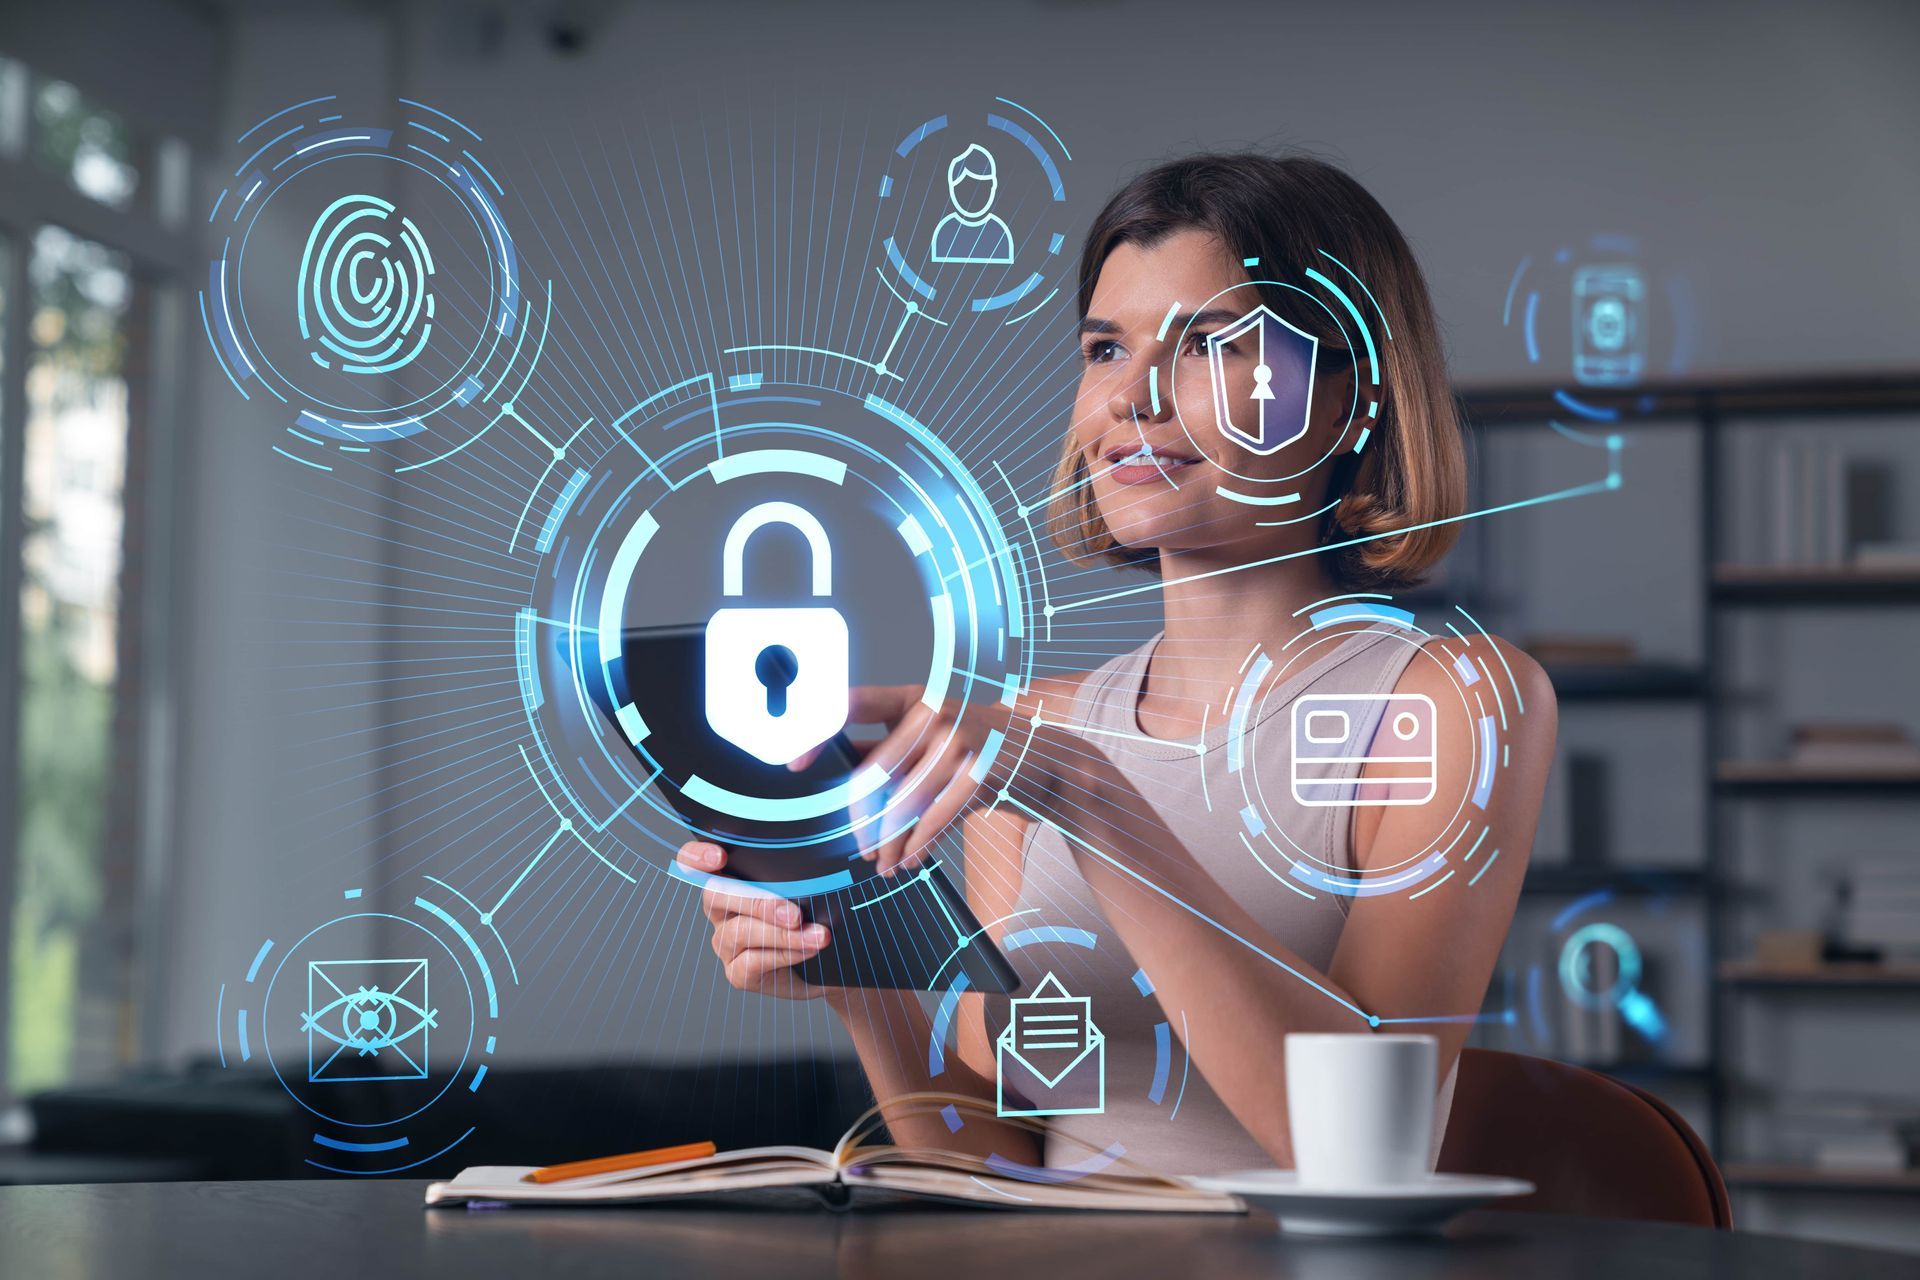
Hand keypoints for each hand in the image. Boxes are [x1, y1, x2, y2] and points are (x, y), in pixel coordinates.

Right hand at [677, 840, 830, 999]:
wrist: (833, 960)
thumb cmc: (816, 913)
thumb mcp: (811, 886)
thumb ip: (803, 872)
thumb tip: (826, 863)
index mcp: (732, 878)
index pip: (694, 862)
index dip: (697, 856)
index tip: (719, 856)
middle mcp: (722, 909)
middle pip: (716, 895)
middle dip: (756, 902)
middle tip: (794, 914)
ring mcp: (726, 942)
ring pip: (739, 932)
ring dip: (782, 934)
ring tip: (818, 936)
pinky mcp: (738, 972)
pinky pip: (752, 962)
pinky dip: (785, 954)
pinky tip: (809, 950)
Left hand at [822, 685, 1028, 877]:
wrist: (1042, 759)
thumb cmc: (977, 747)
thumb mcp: (934, 733)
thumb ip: (889, 746)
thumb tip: (832, 765)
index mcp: (915, 697)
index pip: (853, 706)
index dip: (818, 732)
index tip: (792, 762)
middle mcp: (936, 713)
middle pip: (876, 773)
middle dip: (862, 820)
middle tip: (858, 848)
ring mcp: (961, 741)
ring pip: (903, 804)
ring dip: (889, 843)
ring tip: (883, 863)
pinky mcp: (981, 773)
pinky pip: (934, 819)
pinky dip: (917, 846)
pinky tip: (907, 861)